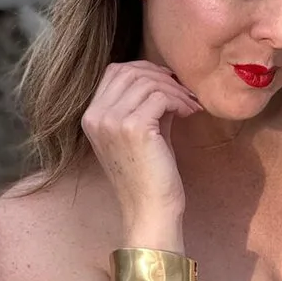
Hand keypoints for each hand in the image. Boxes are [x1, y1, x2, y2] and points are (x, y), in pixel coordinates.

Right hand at [81, 60, 202, 221]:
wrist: (150, 210)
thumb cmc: (148, 176)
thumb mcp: (140, 132)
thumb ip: (145, 104)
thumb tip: (165, 78)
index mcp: (91, 117)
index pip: (114, 71)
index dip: (144, 70)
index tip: (168, 82)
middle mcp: (96, 116)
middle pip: (130, 71)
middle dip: (162, 77)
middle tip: (184, 92)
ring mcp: (112, 121)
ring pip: (148, 82)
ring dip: (175, 90)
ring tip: (190, 105)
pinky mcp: (134, 128)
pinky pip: (161, 97)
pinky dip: (180, 101)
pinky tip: (190, 114)